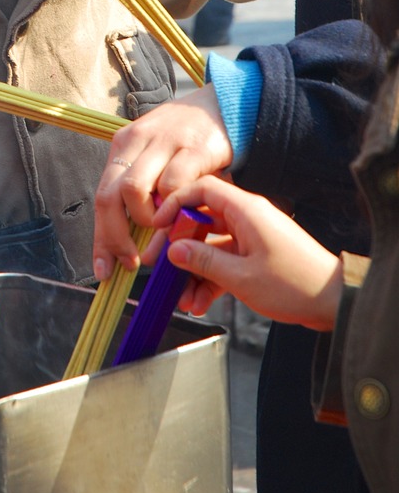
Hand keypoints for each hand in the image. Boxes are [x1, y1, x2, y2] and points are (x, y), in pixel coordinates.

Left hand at [93, 86, 232, 275]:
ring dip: (145, 221)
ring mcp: (164, 142)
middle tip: (131, 261)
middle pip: (109, 196)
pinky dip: (173, 207)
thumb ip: (144, 195)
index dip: (101, 237)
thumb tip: (136, 247)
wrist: (225, 105)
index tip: (103, 270)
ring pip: (134, 190)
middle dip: (115, 236)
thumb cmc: (187, 140)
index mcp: (124, 145)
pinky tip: (183, 215)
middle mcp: (137, 140)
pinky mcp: (194, 147)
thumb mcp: (158, 160)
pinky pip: (173, 184)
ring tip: (161, 231)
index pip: (102, 197)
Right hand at [154, 176, 342, 330]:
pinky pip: (225, 260)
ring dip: (194, 270)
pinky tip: (199, 302)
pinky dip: (211, 279)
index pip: (201, 189)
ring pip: (211, 245)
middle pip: (202, 220)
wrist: (334, 303)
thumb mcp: (241, 276)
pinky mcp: (257, 255)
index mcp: (245, 210)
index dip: (175, 203)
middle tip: (157, 264)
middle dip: (178, 244)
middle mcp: (247, 217)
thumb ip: (204, 260)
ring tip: (181, 297)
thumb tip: (174, 250)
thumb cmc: (295, 284)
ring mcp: (252, 236)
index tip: (157, 224)